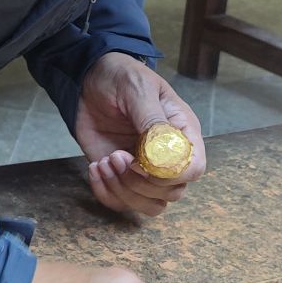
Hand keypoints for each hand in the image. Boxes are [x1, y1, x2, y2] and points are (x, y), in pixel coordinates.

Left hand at [72, 52, 206, 218]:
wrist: (88, 79)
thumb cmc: (121, 77)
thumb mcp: (137, 90)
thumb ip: (152, 121)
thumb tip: (162, 154)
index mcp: (181, 132)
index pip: (193, 168)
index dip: (168, 174)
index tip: (140, 161)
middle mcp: (167, 156)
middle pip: (171, 192)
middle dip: (140, 183)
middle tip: (115, 156)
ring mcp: (143, 169)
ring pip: (149, 205)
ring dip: (123, 191)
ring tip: (105, 161)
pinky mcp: (119, 175)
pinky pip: (121, 202)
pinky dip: (105, 192)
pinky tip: (95, 167)